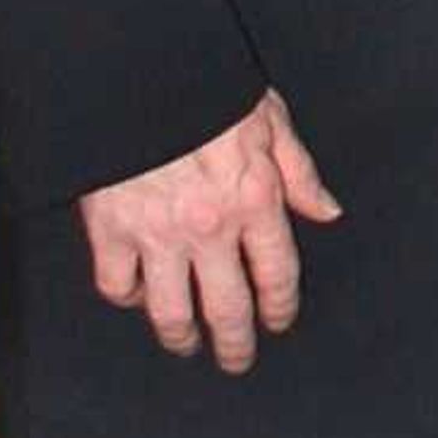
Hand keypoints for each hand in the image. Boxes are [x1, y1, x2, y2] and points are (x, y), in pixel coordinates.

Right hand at [75, 88, 341, 371]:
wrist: (137, 78)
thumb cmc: (208, 94)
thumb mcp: (272, 122)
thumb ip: (301, 173)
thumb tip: (327, 212)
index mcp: (256, 202)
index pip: (277, 275)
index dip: (280, 308)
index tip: (279, 322)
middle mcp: (210, 230)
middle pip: (227, 308)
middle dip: (236, 343)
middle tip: (237, 360)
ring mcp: (157, 236)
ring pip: (170, 313)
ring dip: (182, 337)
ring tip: (189, 345)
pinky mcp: (110, 234)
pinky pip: (118, 286)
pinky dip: (129, 298)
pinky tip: (140, 298)